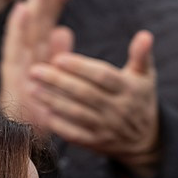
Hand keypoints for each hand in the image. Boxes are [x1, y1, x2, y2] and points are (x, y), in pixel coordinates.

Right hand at [0, 0, 75, 124]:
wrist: (23, 144)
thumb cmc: (40, 114)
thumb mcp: (57, 82)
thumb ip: (58, 56)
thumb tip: (66, 31)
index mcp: (40, 57)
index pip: (49, 23)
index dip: (57, 0)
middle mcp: (27, 58)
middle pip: (37, 20)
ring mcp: (18, 67)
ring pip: (27, 30)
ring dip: (36, 3)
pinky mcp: (11, 79)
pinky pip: (13, 51)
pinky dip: (16, 30)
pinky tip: (22, 10)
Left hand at [28, 31, 161, 177]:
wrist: (145, 139)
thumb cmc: (139, 98)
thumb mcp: (145, 76)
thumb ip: (141, 55)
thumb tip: (145, 35)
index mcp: (129, 89)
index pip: (102, 76)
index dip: (80, 67)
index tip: (58, 58)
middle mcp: (118, 110)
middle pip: (85, 94)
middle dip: (58, 82)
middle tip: (35, 70)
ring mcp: (106, 128)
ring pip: (76, 113)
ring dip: (53, 101)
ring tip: (32, 88)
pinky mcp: (96, 143)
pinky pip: (75, 134)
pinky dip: (58, 124)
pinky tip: (42, 112)